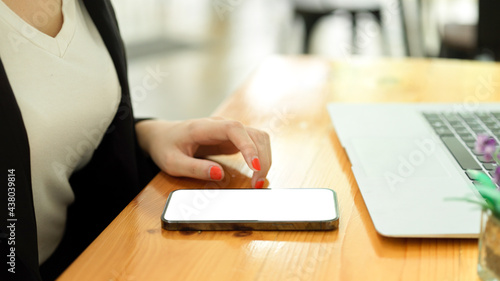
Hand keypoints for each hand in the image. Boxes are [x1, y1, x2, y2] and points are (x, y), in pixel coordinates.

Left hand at [135, 117, 270, 187]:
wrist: (162, 136)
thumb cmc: (165, 147)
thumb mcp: (172, 162)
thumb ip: (194, 168)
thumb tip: (218, 174)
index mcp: (204, 127)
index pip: (234, 129)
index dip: (248, 146)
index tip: (255, 166)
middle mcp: (221, 125)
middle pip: (253, 134)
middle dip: (261, 159)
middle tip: (257, 184)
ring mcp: (229, 131)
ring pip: (259, 138)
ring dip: (264, 158)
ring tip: (258, 181)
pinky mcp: (233, 139)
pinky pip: (255, 144)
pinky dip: (261, 157)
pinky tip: (257, 173)